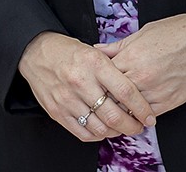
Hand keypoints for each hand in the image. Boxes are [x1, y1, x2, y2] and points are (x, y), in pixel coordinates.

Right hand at [17, 32, 155, 141]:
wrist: (36, 53)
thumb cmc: (69, 52)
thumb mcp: (95, 51)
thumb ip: (114, 70)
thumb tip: (137, 91)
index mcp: (95, 63)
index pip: (125, 91)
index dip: (141, 108)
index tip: (149, 115)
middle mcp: (81, 82)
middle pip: (114, 115)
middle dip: (132, 126)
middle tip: (140, 126)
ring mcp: (68, 99)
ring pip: (100, 128)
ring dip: (116, 132)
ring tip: (123, 128)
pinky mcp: (57, 112)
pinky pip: (83, 132)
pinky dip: (98, 135)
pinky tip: (104, 129)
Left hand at [95, 13, 185, 117]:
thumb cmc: (178, 32)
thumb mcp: (144, 32)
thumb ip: (118, 46)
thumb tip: (98, 50)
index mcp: (132, 57)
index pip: (104, 76)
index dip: (97, 81)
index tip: (93, 83)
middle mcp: (141, 77)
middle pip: (112, 96)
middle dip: (105, 98)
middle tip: (99, 100)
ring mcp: (156, 92)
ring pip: (128, 109)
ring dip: (121, 110)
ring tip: (114, 110)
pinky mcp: (169, 102)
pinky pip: (147, 115)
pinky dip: (139, 114)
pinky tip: (134, 112)